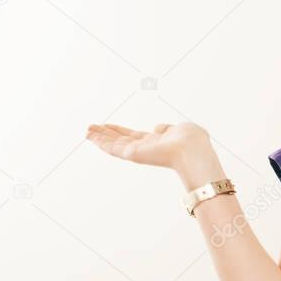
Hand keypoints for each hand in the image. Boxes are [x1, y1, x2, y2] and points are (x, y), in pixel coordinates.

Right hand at [85, 122, 211, 169]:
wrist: (193, 150)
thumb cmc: (193, 141)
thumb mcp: (180, 129)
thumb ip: (168, 129)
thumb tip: (158, 127)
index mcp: (157, 141)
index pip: (134, 136)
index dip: (120, 130)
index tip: (108, 126)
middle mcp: (145, 148)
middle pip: (120, 140)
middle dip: (106, 133)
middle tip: (91, 127)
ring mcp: (138, 152)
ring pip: (114, 144)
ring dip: (99, 137)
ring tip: (87, 130)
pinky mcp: (132, 155)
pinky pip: (112, 148)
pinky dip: (100, 141)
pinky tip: (91, 136)